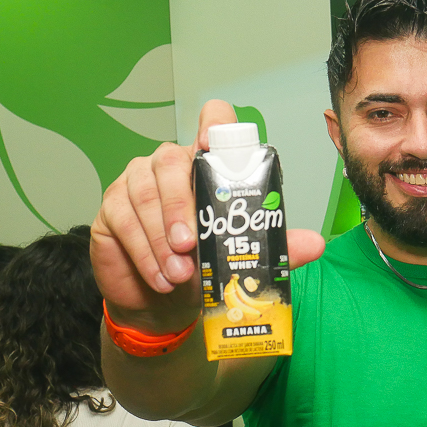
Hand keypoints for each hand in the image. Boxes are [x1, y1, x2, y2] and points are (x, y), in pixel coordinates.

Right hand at [91, 100, 325, 333]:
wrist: (161, 302)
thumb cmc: (202, 266)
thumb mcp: (240, 257)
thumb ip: (275, 247)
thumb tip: (314, 244)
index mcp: (206, 165)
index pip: (212, 123)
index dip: (214, 125)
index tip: (212, 143)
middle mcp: (169, 165)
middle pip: (170, 161)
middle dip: (181, 206)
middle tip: (192, 245)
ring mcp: (136, 182)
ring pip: (145, 193)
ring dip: (162, 237)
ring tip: (180, 273)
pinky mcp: (111, 208)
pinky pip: (123, 220)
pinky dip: (144, 253)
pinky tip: (161, 276)